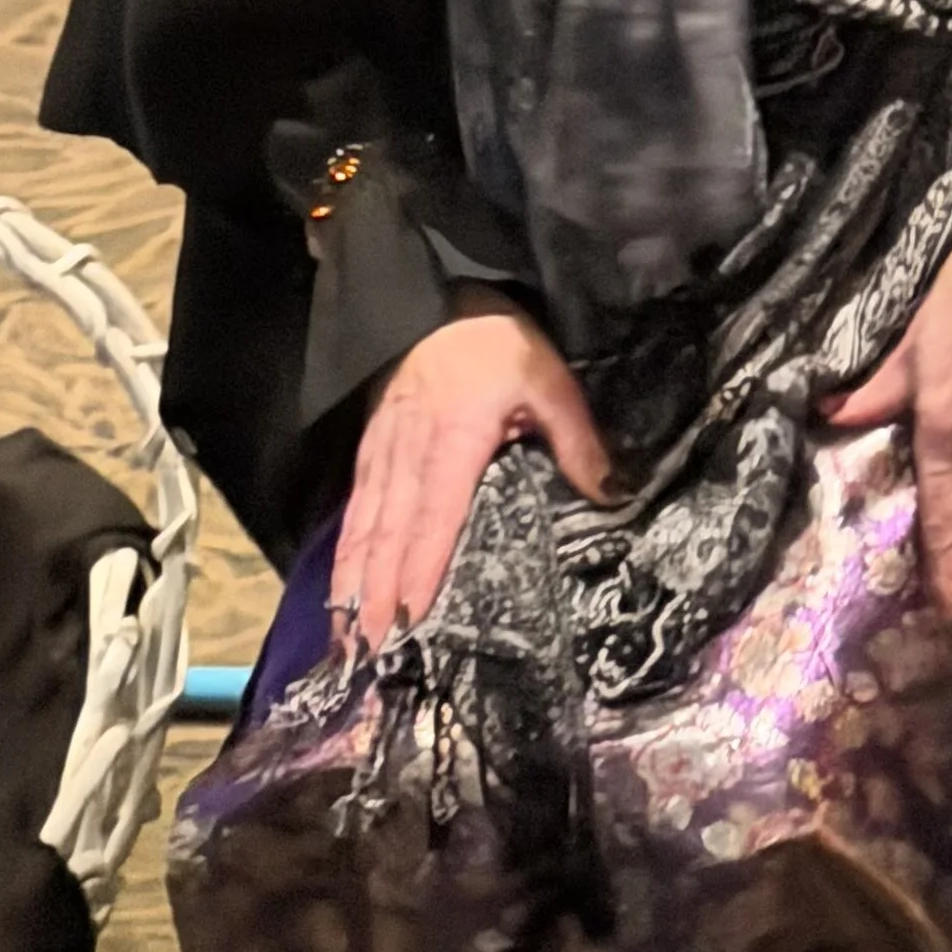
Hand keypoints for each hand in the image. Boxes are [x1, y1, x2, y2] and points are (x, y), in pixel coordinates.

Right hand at [331, 291, 613, 653]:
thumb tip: (611, 493)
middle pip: (390, 536)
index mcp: (454, 441)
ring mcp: (382, 453)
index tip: (408, 621)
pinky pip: (355, 508)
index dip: (420, 571)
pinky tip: (340, 585)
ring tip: (346, 638)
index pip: (436, 517)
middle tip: (366, 655)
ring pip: (365, 528)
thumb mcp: (548, 378)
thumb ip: (576, 438)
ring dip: (354, 585)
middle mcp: (409, 455)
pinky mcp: (369, 449)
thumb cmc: (494, 340)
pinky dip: (344, 551)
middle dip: (376, 598)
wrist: (432, 296)